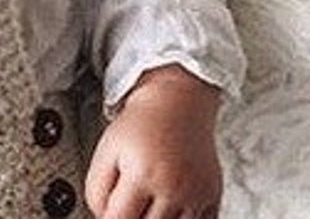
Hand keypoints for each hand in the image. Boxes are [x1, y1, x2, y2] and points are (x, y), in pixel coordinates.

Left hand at [84, 65, 223, 218]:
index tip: (109, 212)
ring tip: (148, 204)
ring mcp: (196, 194)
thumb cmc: (142, 124)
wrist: (178, 102)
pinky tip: (169, 208)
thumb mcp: (105, 151)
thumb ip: (96, 191)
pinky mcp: (212, 197)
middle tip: (129, 204)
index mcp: (143, 174)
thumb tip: (104, 218)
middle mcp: (174, 187)